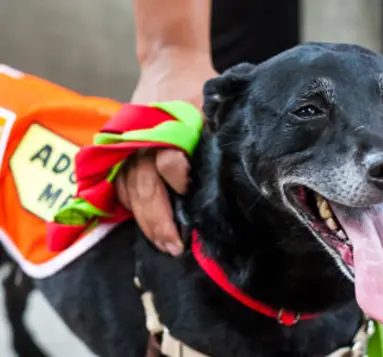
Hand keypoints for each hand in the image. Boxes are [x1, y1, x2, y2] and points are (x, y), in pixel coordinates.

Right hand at [116, 47, 216, 255]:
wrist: (170, 64)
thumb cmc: (197, 88)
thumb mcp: (213, 105)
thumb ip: (216, 136)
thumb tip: (233, 175)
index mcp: (166, 127)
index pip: (167, 159)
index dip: (178, 177)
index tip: (190, 193)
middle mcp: (141, 140)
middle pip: (144, 186)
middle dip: (159, 220)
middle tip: (174, 247)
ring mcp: (127, 147)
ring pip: (130, 191)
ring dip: (145, 221)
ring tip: (163, 245)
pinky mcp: (121, 151)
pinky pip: (119, 185)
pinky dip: (129, 207)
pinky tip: (144, 227)